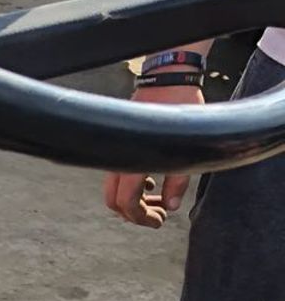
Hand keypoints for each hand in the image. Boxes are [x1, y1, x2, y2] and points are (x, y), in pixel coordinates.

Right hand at [103, 81, 206, 225]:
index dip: (141, 218)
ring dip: (133, 200)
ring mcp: (117, 151)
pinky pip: (117, 174)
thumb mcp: (186, 148)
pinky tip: (149, 182)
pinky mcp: (121, 144)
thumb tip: (171, 205)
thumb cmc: (178, 106)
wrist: (169, 79)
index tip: (158, 221)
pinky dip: (131, 185)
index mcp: (133, 162)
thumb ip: (178, 180)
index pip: (127, 203)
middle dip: (134, 213)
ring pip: (114, 189)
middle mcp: (119, 159)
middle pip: (114, 201)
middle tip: (157, 215)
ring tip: (157, 200)